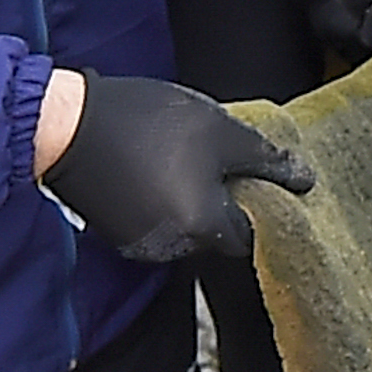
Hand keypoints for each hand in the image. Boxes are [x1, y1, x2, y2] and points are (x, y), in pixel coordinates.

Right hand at [40, 75, 313, 263]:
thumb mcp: (219, 130)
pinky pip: (154, 222)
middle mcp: (173, 248)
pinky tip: (151, 167)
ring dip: (190, 200)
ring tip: (179, 157)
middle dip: (221, 200)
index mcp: (203, 227)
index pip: (248, 235)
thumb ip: (265, 159)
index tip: (250, 176)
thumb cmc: (145, 123)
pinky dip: (159, 201)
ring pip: (184, 227)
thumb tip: (305, 181)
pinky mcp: (116, 233)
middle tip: (215, 158)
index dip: (255, 204)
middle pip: (216, 233)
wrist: (66, 125)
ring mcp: (140, 244)